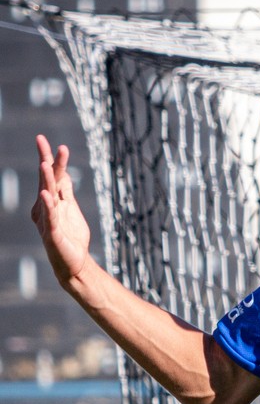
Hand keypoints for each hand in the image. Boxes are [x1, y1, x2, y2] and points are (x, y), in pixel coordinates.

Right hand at [31, 135, 91, 286]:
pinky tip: (46, 195)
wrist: (74, 263)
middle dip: (45, 160)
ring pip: (46, 196)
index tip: (45, 140)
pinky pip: (50, 217)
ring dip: (46, 180)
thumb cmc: (72, 237)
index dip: (50, 158)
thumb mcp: (71, 209)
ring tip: (45, 164)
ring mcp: (47, 220)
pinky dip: (48, 206)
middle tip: (41, 140)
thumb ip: (66, 193)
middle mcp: (45, 207)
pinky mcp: (52, 233)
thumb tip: (65, 174)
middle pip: (46, 180)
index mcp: (51, 201)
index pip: (51, 176)